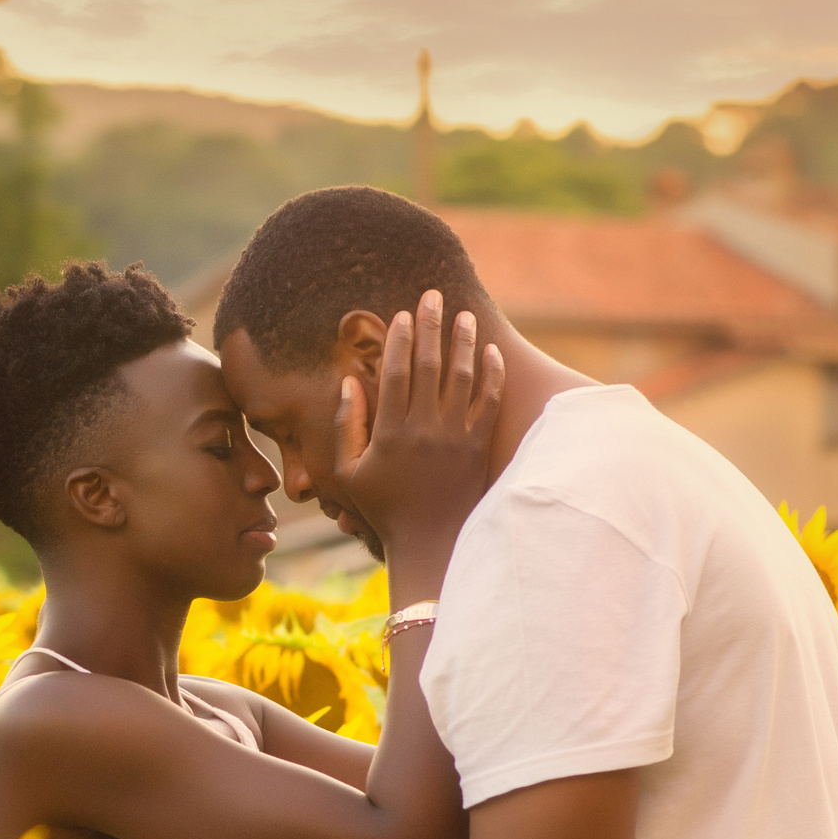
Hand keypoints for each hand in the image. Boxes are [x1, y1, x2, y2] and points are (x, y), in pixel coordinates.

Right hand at [330, 291, 503, 592]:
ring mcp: (456, 438)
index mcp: (390, 433)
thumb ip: (346, 426)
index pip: (396, 373)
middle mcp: (425, 430)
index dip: (399, 340)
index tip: (401, 314)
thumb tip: (349, 382)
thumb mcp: (349, 473)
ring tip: (464, 316)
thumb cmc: (384, 509)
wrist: (431, 542)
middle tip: (431, 296)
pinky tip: (490, 353)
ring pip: (462, 377)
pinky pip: (490, 403)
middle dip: (430, 326)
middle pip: (429, 365)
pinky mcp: (480, 448)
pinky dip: (491, 375)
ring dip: (463, 342)